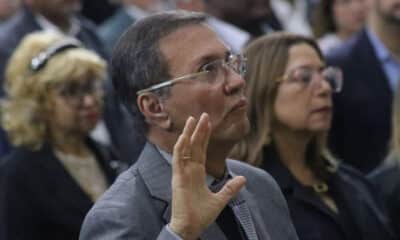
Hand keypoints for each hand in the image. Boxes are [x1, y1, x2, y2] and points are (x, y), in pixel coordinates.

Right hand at [169, 113, 245, 239]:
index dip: (204, 136)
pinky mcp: (178, 178)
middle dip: (198, 130)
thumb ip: (230, 188)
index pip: (201, 149)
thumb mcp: (220, 199)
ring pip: (185, 148)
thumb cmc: (201, 215)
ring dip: (188, 133)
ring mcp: (183, 172)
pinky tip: (184, 136)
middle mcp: (189, 169)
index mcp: (198, 172)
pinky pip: (178, 159)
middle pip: (194, 145)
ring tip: (192, 119)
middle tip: (203, 114)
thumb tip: (243, 178)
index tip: (207, 122)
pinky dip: (180, 148)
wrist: (191, 227)